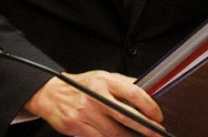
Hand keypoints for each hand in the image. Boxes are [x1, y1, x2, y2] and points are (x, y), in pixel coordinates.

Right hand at [25, 70, 165, 136]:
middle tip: (157, 133)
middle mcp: (94, 96)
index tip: (157, 116)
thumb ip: (123, 83)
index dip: (149, 106)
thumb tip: (147, 88)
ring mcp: (85, 113)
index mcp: (103, 81)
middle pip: (126, 115)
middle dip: (146, 128)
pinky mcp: (78, 127)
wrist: (50, 95)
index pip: (132, 92)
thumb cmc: (79, 86)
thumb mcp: (101, 77)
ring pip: (116, 133)